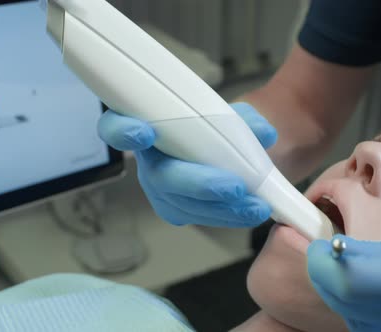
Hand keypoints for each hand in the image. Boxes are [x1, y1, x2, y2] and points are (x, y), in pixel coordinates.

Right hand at [97, 102, 277, 226]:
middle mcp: (148, 161)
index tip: (145, 133)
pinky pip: (199, 217)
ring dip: (222, 208)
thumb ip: (245, 119)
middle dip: (199, 184)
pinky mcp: (176, 210)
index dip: (124, 131)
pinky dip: (228, 216)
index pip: (116, 127)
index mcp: (146, 125)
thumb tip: (264, 133)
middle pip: (162, 177)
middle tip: (235, 187)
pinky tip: (252, 213)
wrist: (224, 148)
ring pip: (183, 204)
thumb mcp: (229, 114)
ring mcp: (160, 190)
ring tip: (256, 206)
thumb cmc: (214, 125)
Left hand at [307, 231, 380, 331]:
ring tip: (340, 263)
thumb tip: (338, 247)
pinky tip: (358, 286)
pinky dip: (348, 302)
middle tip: (318, 246)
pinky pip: (358, 323)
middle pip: (339, 296)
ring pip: (343, 311)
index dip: (321, 258)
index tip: (316, 240)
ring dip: (332, 285)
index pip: (350, 277)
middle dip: (320, 269)